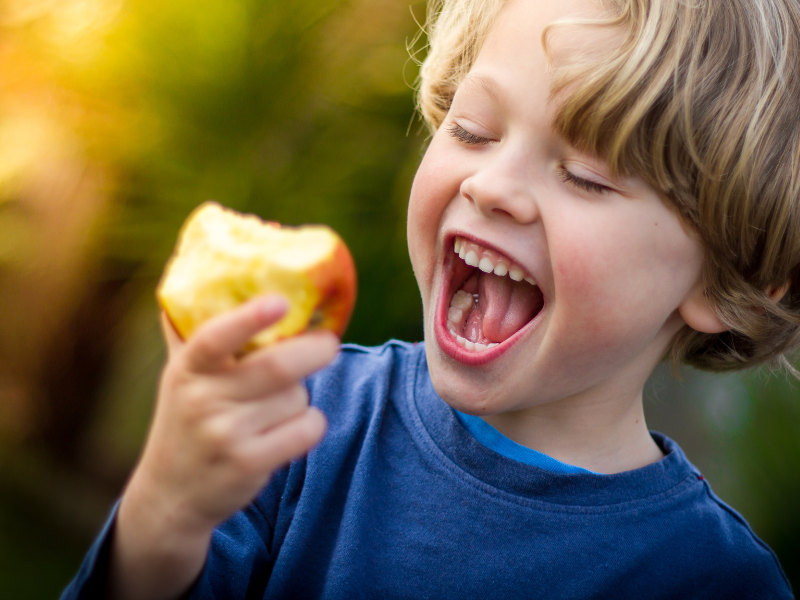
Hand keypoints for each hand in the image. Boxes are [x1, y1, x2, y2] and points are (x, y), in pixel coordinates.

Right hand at [110, 295, 337, 599]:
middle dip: (315, 350)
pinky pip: (306, 430)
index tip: (279, 301)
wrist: (170, 494)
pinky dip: (312, 423)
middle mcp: (203, 400)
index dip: (249, 318)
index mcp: (188, 369)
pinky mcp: (248, 464)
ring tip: (281, 403)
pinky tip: (295, 427)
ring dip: (302, 395)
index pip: (214, 338)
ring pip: (296, 398)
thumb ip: (193, 331)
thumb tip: (200, 268)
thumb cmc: (186, 418)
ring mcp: (225, 435)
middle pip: (277, 367)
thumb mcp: (180, 375)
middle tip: (329, 343)